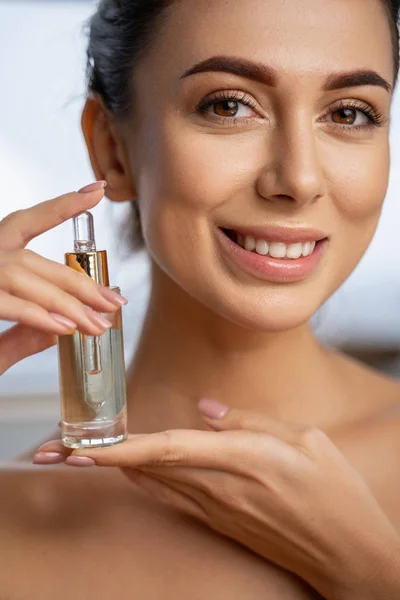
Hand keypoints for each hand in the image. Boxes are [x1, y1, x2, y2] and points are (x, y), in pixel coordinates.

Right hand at [0, 181, 127, 374]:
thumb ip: (23, 330)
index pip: (29, 221)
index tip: (96, 189)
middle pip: (39, 262)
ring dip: (67, 304)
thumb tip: (63, 328)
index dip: (63, 206)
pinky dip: (36, 314)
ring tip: (98, 324)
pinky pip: (6, 302)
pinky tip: (64, 328)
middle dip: (83, 283)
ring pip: (27, 279)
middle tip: (115, 301)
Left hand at [35, 400, 399, 597]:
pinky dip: (144, 480)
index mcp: (242, 457)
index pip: (167, 449)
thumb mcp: (302, 438)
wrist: (346, 552)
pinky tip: (132, 471)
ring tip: (83, 454)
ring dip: (116, 469)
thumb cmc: (333, 491)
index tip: (80, 447)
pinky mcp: (219, 522)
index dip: (120, 448)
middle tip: (56, 448)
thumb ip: (247, 421)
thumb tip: (205, 408)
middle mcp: (219, 486)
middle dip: (98, 458)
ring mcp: (216, 509)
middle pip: (147, 468)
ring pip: (153, 484)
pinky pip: (171, 497)